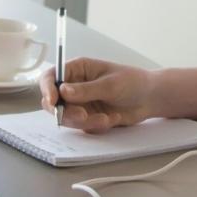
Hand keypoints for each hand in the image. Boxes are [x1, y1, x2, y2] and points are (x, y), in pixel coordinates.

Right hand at [40, 57, 158, 133]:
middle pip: (54, 101)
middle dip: (66, 112)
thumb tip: (62, 91)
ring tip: (106, 119)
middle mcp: (74, 86)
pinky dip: (95, 126)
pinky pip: (82, 127)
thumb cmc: (132, 82)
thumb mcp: (110, 84)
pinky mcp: (87, 117)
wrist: (149, 99)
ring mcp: (80, 103)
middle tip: (83, 116)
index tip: (52, 102)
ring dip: (84, 122)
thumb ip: (86, 89)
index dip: (47, 89)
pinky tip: (112, 119)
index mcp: (77, 69)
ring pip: (67, 117)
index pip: (51, 77)